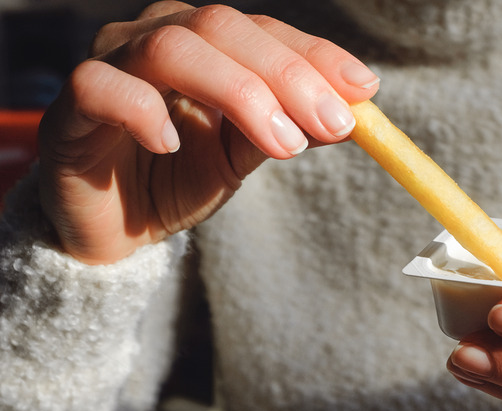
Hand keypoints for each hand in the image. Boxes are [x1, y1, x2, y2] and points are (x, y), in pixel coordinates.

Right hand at [37, 1, 378, 263]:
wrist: (117, 227)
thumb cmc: (179, 178)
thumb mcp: (244, 154)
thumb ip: (287, 127)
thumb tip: (350, 113)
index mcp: (204, 42)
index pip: (264, 31)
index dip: (315, 56)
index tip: (364, 90)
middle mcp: (157, 37)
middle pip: (223, 27)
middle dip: (287, 76)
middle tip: (332, 124)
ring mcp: (111, 64)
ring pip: (172, 48)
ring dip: (238, 93)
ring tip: (282, 146)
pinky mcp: (72, 107)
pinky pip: (104, 88)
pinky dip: (144, 111)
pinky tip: (172, 145)